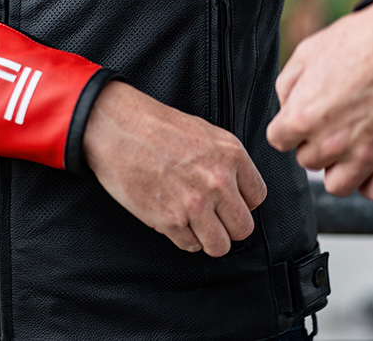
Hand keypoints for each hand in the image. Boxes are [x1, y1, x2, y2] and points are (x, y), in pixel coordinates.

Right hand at [84, 81, 266, 256]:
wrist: (116, 127)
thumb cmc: (153, 125)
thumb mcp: (204, 132)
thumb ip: (224, 161)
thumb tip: (234, 188)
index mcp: (231, 155)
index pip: (257, 198)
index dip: (240, 203)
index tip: (226, 202)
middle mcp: (218, 181)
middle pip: (243, 228)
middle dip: (226, 226)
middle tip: (209, 218)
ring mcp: (195, 203)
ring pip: (220, 245)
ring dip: (207, 238)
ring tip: (192, 223)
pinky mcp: (171, 220)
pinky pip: (190, 245)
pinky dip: (181, 237)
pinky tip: (171, 218)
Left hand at [267, 1, 372, 200]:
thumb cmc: (356, 40)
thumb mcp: (306, 54)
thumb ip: (286, 89)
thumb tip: (285, 114)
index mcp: (302, 116)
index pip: (278, 141)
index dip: (290, 126)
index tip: (305, 113)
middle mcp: (331, 142)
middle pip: (308, 161)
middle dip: (315, 142)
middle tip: (335, 118)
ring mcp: (366, 155)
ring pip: (336, 186)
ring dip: (339, 167)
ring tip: (352, 141)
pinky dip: (371, 179)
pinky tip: (372, 156)